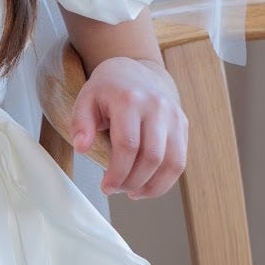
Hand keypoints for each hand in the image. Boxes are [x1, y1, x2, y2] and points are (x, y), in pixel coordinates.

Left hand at [68, 55, 187, 198]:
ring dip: (152, 186)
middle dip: (133, 181)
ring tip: (133, 193)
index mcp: (130, 100)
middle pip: (152, 157)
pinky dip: (165, 180)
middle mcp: (157, 107)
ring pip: (172, 162)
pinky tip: (147, 186)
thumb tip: (81, 147)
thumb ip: (80, 123)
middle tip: (117, 190)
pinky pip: (180, 161)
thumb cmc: (108, 90)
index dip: (118, 172)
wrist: (135, 71)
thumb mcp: (85, 100)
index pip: (128, 145)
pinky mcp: (183, 125)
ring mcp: (174, 116)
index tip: (106, 187)